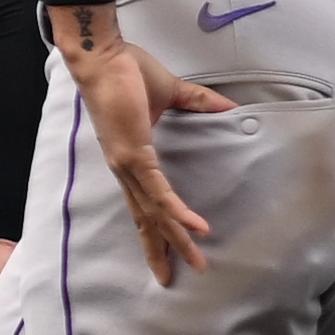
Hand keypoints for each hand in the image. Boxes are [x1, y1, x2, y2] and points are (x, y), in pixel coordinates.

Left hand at [66, 18, 236, 286]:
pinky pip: (160, 192)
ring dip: (175, 239)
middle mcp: (126, 170)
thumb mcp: (172, 92)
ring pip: (154, 212)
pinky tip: (196, 227)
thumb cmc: (128, 69)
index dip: (156, 227)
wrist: (104, 56)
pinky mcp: (134, 156)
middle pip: (146, 218)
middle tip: (172, 278)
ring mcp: (128, 166)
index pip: (145, 202)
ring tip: (195, 262)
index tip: (166, 250)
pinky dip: (177, 211)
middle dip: (161, 249)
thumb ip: (201, 103)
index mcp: (131, 159)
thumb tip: (230, 108)